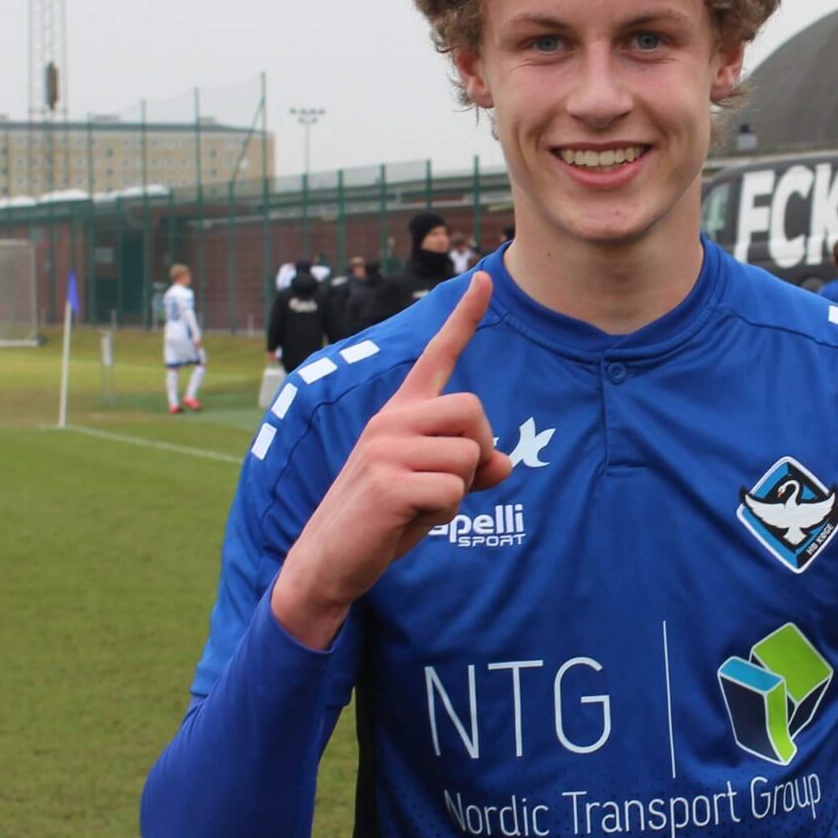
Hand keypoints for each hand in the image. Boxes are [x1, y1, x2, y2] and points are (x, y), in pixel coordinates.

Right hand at [270, 273, 510, 645]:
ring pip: (469, 455)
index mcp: (401, 412)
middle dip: (478, 450)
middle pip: (474, 411)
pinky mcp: (386, 481)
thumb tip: (505, 462)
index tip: (483, 278)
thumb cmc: (385, 519)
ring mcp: (385, 447)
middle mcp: (391, 419)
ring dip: (458, 491)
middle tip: (448, 481)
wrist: (332, 559)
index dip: (465, 318)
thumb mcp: (434, 488)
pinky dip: (443, 512)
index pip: (437, 356)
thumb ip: (471, 469)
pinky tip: (408, 518)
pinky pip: (454, 489)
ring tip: (418, 503)